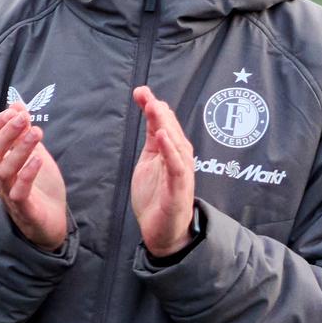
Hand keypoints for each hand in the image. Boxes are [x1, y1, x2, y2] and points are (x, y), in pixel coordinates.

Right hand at [0, 100, 68, 251]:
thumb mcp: (32, 154)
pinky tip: (39, 159)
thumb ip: (23, 133)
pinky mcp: (25, 209)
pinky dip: (27, 174)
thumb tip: (17, 105)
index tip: (14, 111)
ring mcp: (10, 194)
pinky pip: (19, 192)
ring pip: (4, 170)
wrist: (51, 223)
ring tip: (37, 132)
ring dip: (20, 149)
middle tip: (24, 118)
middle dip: (5, 133)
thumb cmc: (39, 188)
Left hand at [130, 88, 198, 259]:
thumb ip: (152, 143)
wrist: (163, 230)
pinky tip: (163, 137)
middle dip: (159, 111)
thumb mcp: (149, 164)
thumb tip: (153, 119)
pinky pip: (177, 166)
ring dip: (166, 125)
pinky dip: (171, 150)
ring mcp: (181, 173)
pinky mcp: (179, 188)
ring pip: (176, 144)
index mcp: (170, 153)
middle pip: (171, 130)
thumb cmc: (157, 197)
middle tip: (145, 94)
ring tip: (155, 108)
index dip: (153, 108)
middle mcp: (179, 159)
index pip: (163, 125)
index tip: (140, 91)